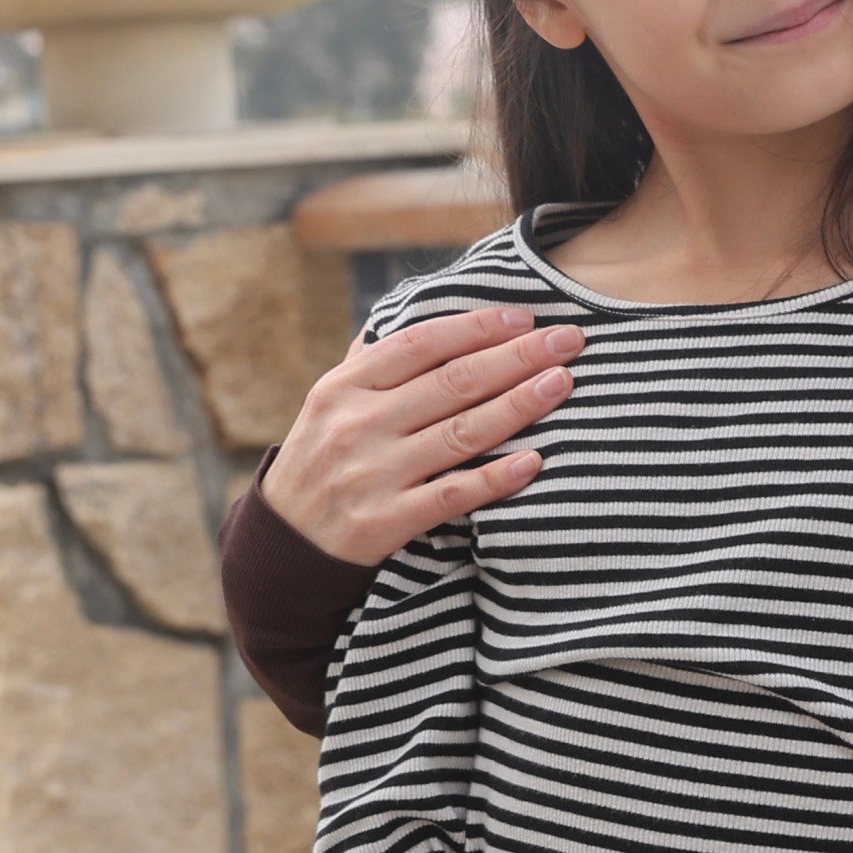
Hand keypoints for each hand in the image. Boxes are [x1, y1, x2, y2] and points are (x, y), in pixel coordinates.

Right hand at [263, 305, 582, 563]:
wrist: (285, 545)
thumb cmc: (321, 460)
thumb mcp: (328, 403)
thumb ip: (372, 361)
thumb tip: (414, 307)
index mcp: (344, 386)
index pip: (421, 343)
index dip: (477, 326)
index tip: (525, 317)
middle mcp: (358, 424)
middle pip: (452, 382)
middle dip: (517, 356)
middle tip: (567, 340)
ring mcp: (373, 473)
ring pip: (461, 433)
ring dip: (519, 405)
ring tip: (562, 383)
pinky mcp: (387, 521)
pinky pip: (453, 494)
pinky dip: (496, 477)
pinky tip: (535, 460)